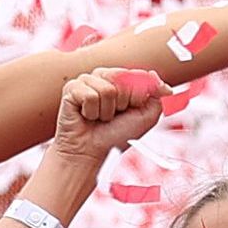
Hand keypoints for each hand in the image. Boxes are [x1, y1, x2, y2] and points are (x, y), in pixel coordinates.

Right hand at [49, 67, 167, 165]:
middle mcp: (104, 76)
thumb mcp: (147, 116)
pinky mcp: (71, 88)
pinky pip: (90, 96)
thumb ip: (157, 94)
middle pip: (123, 78)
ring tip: (100, 117)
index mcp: (122, 79)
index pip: (138, 75)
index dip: (138, 97)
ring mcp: (86, 80)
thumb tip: (154, 74)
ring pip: (107, 89)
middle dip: (123, 103)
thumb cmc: (117, 135)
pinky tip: (86, 116)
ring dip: (107, 111)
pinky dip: (92, 113)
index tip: (131, 109)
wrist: (92, 152)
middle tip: (114, 115)